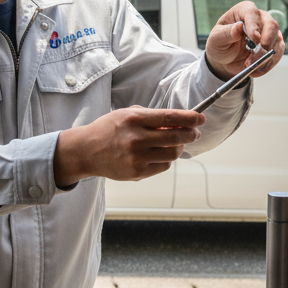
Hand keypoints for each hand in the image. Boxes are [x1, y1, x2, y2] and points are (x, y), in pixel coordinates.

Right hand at [55, 107, 205, 183]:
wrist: (87, 150)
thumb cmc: (109, 129)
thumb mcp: (126, 114)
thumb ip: (151, 117)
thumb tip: (178, 123)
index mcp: (135, 119)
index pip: (170, 117)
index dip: (190, 118)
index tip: (200, 118)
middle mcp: (137, 138)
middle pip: (176, 137)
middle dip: (191, 134)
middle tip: (194, 133)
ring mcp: (137, 157)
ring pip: (173, 154)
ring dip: (179, 148)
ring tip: (174, 144)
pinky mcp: (137, 172)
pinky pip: (163, 166)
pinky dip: (166, 160)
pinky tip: (159, 154)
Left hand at [204, 2, 284, 79]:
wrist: (226, 58)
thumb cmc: (220, 43)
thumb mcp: (216, 39)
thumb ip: (227, 33)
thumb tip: (239, 27)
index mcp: (243, 10)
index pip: (252, 13)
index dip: (254, 25)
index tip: (254, 38)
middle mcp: (260, 18)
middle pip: (271, 25)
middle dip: (266, 41)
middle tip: (257, 55)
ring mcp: (270, 31)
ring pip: (276, 41)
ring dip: (264, 57)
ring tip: (248, 65)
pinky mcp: (275, 45)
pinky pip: (277, 54)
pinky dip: (267, 65)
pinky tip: (255, 70)